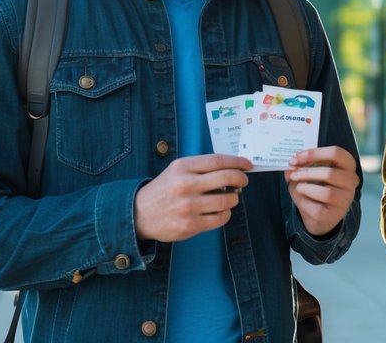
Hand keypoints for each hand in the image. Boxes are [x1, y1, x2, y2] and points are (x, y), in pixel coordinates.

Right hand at [134, 153, 251, 241]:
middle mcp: (185, 185)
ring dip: (234, 198)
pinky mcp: (189, 225)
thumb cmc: (164, 189)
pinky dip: (226, 214)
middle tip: (243, 180)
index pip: (217, 160)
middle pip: (226, 178)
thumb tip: (233, 167)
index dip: (237, 161)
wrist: (139, 214)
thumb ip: (201, 167)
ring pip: (226, 200)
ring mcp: (187, 207)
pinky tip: (222, 210)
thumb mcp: (177, 170)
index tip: (247, 164)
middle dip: (241, 178)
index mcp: (182, 167)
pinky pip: (219, 219)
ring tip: (231, 196)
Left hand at [284, 146, 358, 237]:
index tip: (296, 158)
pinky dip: (304, 203)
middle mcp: (351, 181)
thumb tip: (290, 167)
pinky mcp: (335, 215)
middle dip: (307, 173)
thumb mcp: (309, 172)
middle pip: (330, 173)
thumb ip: (300, 167)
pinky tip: (302, 199)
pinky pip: (318, 209)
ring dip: (306, 188)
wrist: (321, 213)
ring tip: (299, 187)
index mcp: (348, 164)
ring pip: (326, 193)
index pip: (336, 153)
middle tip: (293, 174)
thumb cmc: (317, 185)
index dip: (314, 154)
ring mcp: (345, 199)